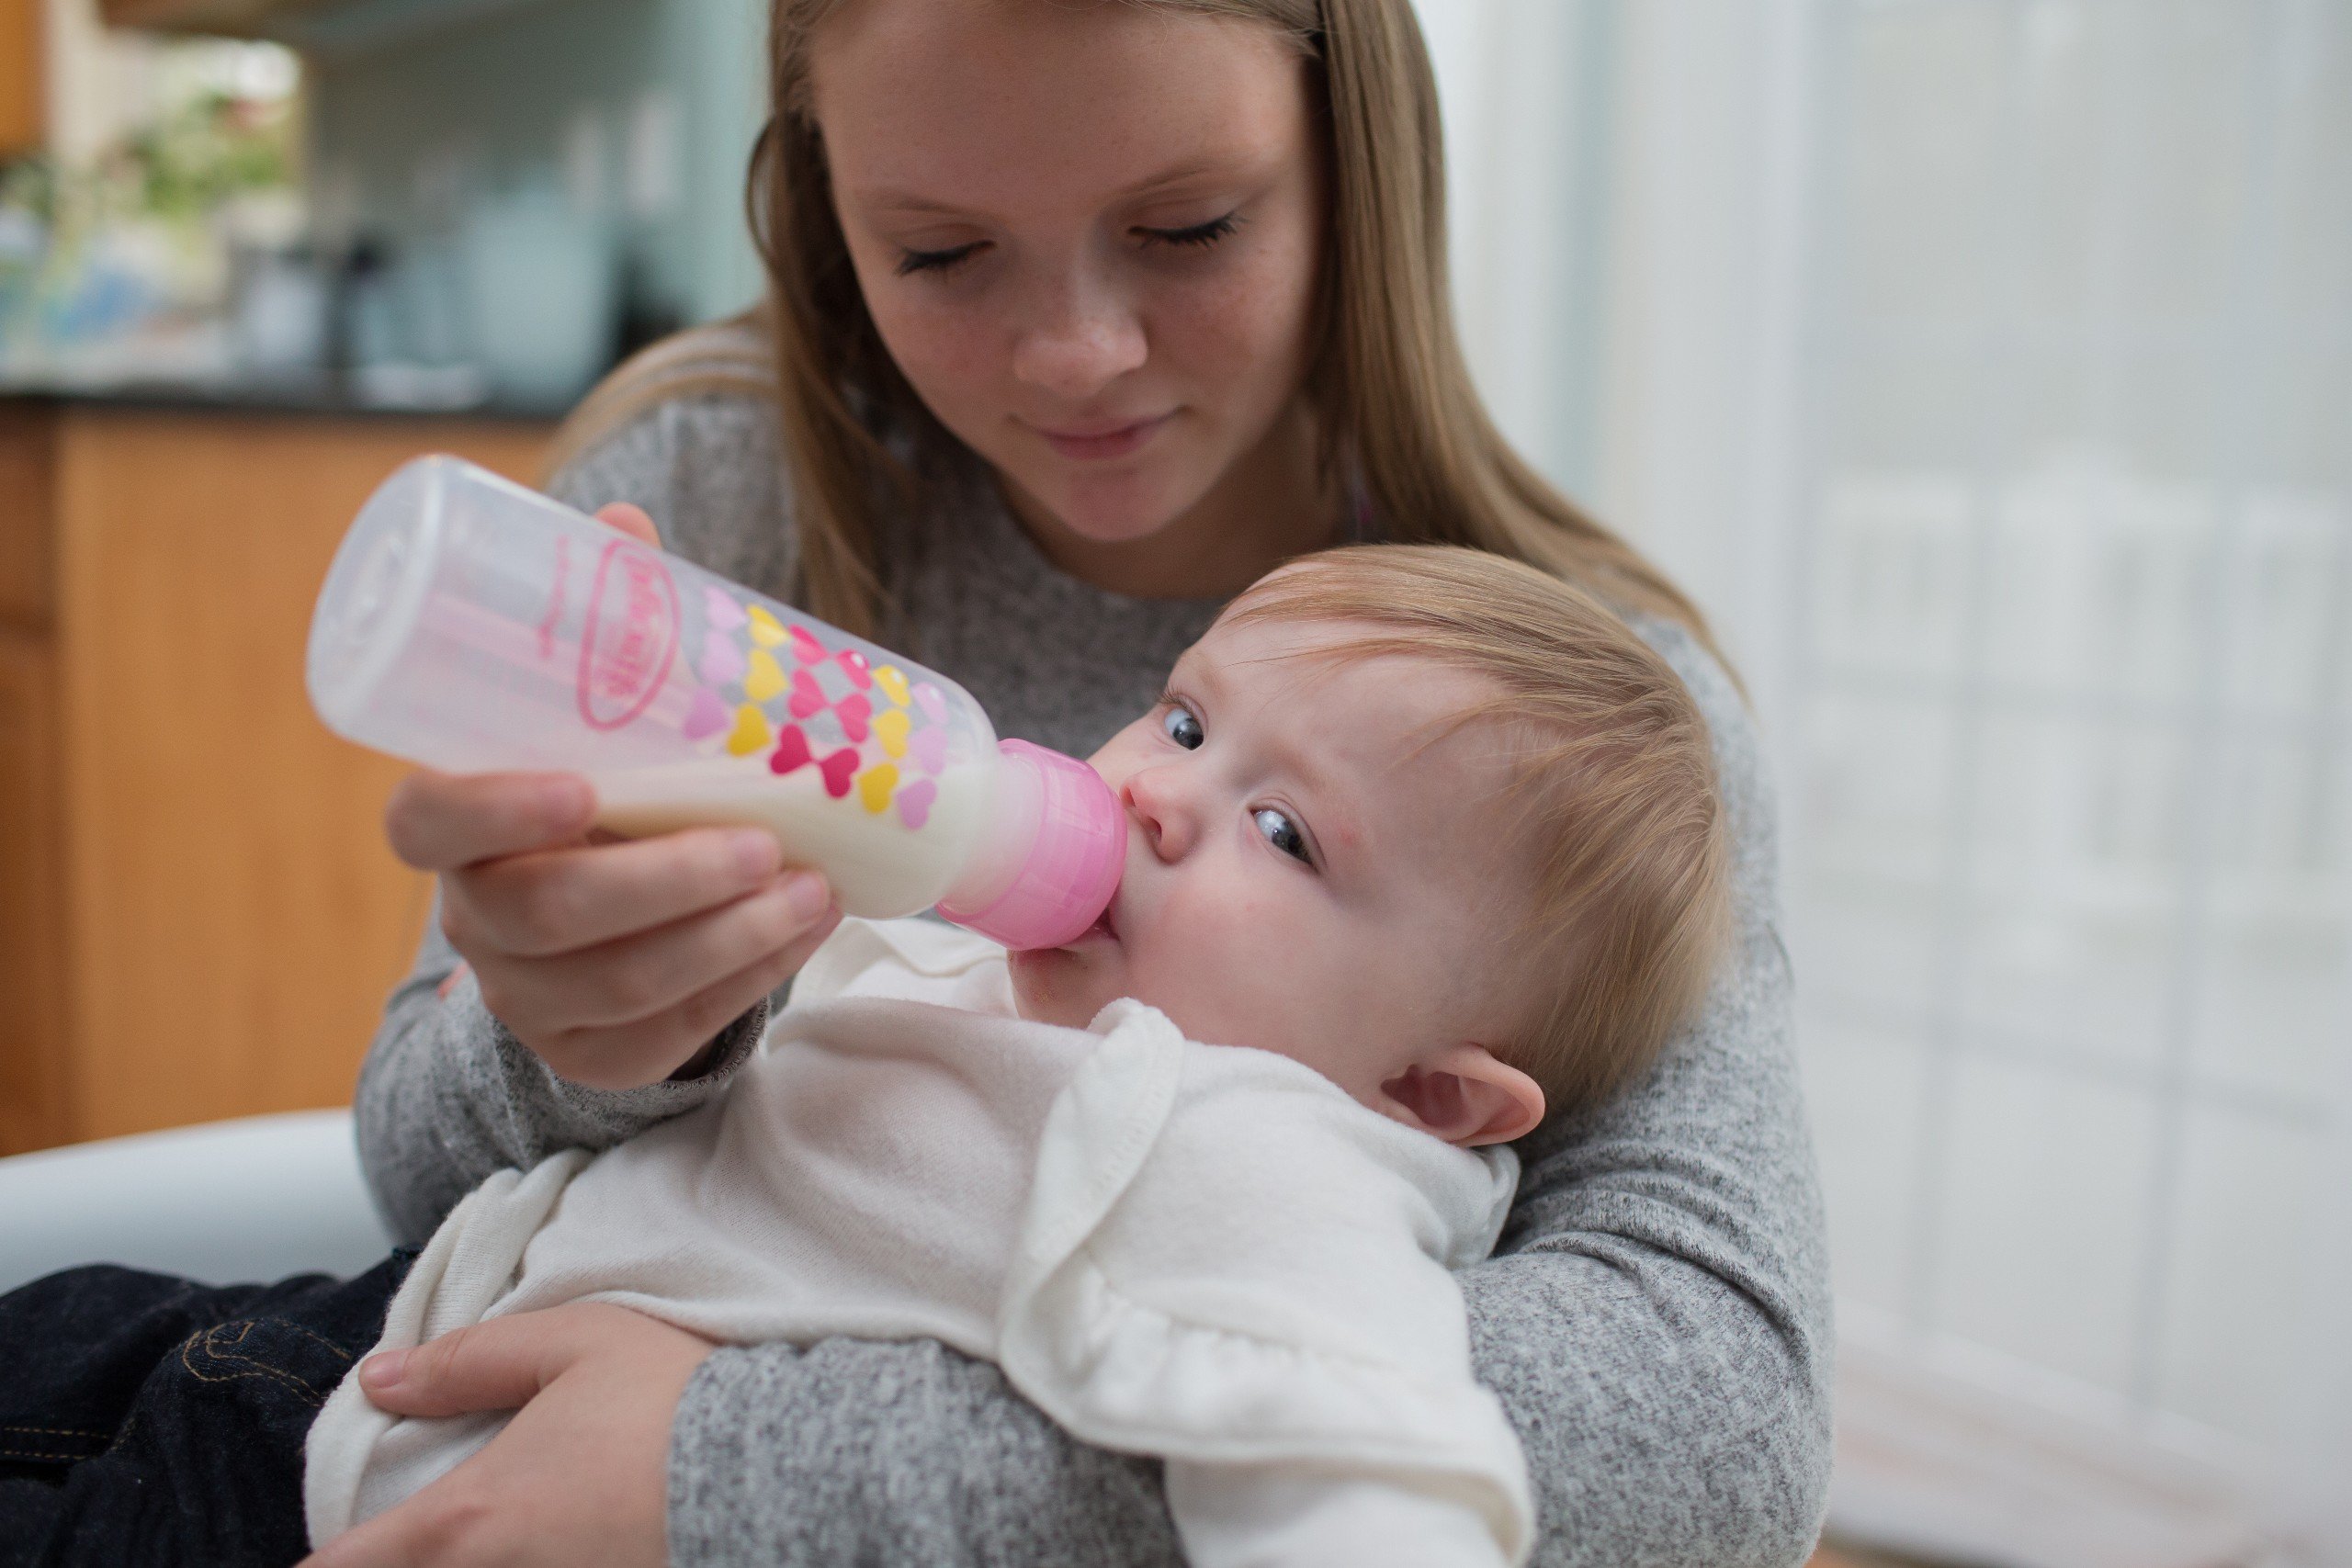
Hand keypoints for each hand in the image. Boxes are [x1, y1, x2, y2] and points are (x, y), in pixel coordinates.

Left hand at [302, 1303, 715, 1567]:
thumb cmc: (676, 1401)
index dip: (323, 1561)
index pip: (341, 1567)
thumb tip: (379, 1379)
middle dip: (396, 1562)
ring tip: (497, 1539)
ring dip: (467, 1564)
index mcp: (467, 1519)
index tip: (331, 1548)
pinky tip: (562, 1545)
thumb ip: (464, 1364)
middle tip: (411, 1535)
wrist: (791, 1470)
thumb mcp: (571, 1345)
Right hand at [383, 503, 841, 1089]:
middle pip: (549, 913)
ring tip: (812, 888)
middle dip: (667, 880)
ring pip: (622, 983)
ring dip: (729, 938)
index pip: (424, 825)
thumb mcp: (591, 717)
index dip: (490, 810)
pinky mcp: (596, 1052)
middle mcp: (476, 920)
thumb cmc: (599, 791)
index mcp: (452, 829)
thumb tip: (625, 523)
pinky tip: (802, 931)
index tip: (581, 787)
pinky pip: (669, 1031)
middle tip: (760, 842)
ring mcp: (530, 999)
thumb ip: (603, 628)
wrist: (601, 921)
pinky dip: (746, 981)